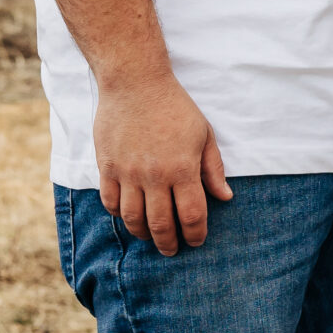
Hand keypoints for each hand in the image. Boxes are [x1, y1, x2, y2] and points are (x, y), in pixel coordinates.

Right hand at [94, 71, 232, 253]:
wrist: (135, 82)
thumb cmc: (174, 105)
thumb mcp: (203, 133)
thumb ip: (213, 168)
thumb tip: (225, 197)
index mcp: (183, 168)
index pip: (192, 215)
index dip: (196, 234)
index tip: (196, 240)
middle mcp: (155, 175)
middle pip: (162, 225)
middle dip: (169, 244)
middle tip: (173, 250)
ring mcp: (128, 172)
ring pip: (133, 219)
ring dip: (144, 234)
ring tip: (151, 237)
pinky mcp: (107, 166)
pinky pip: (110, 203)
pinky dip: (119, 215)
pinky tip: (128, 215)